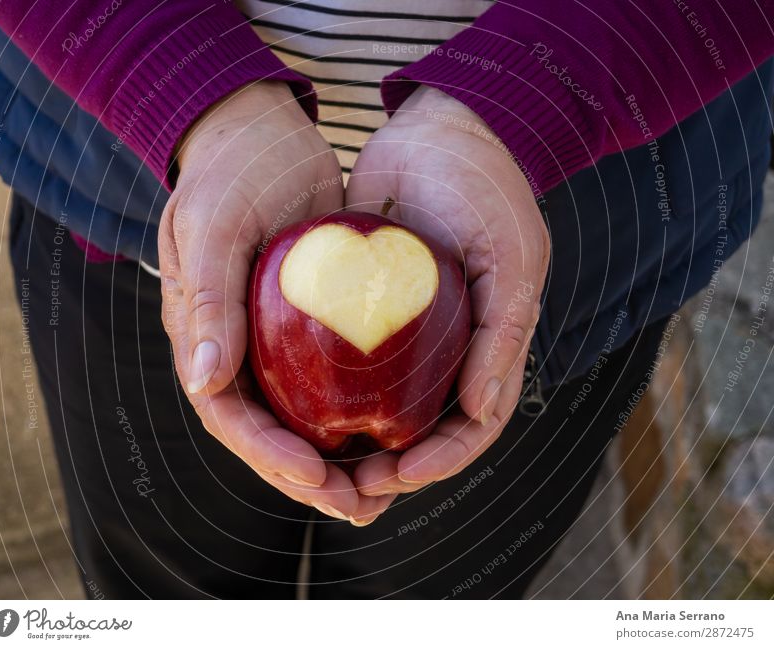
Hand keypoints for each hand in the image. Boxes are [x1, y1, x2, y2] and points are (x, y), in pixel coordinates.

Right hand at [159, 81, 393, 523]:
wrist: (261, 130)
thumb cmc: (234, 170)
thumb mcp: (215, 224)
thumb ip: (207, 300)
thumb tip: (206, 382)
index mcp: (202, 336)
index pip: (228, 416)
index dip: (268, 455)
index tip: (317, 478)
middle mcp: (235, 348)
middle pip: (267, 432)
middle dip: (309, 477)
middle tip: (362, 506)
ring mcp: (271, 338)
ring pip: (301, 417)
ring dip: (337, 459)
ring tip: (381, 492)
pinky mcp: (305, 323)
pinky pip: (329, 380)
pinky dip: (356, 413)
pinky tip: (394, 430)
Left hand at [346, 86, 549, 496]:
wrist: (439, 129)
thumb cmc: (486, 189)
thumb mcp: (511, 257)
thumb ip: (504, 333)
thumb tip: (481, 411)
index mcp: (490, 347)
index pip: (472, 424)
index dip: (440, 460)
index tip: (397, 475)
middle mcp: (448, 349)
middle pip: (422, 428)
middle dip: (390, 468)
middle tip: (347, 491)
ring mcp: (407, 332)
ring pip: (380, 405)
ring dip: (352, 443)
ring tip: (314, 467)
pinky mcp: (367, 307)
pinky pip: (346, 359)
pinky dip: (325, 390)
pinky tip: (293, 409)